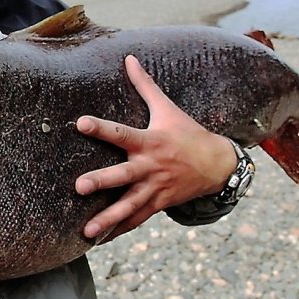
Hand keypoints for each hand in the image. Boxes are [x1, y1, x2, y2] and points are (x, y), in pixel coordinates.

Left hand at [74, 55, 237, 241]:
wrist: (218, 165)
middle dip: (102, 181)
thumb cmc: (186, 132)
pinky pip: (137, 219)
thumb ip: (144, 85)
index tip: (81, 123)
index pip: (121, 132)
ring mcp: (154, 188)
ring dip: (108, 218)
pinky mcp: (158, 203)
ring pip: (129, 206)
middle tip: (79, 186)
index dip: (101, 128)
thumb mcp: (167, 108)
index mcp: (149, 141)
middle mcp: (150, 167)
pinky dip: (120, 230)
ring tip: (87, 231)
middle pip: (123, 175)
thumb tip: (129, 58)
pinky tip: (100, 240)